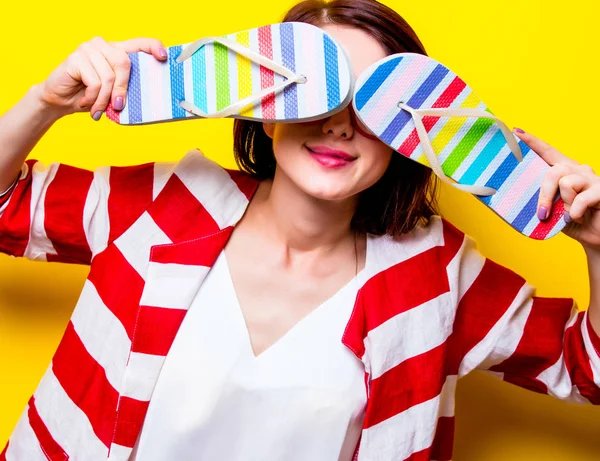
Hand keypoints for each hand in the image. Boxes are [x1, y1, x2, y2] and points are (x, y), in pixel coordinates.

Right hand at [36, 36, 167, 119]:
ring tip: (97, 109)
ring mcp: (88, 49)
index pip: (139, 43)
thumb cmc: (91, 96)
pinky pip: (94, 83)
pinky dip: (92, 98)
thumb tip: (147, 97)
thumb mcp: (113, 94)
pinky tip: (86, 102)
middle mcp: (103, 45)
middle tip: (118, 106)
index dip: (153, 47)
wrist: (61, 101)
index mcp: (116, 51)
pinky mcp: (76, 58)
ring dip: (104, 99)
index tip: (163, 58)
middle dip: (122, 89)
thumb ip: (126, 89)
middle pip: (124, 63)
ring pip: (108, 77)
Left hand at [514, 128, 599, 251]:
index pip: (547, 152)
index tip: (516, 132)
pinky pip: (580, 199)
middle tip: (542, 213)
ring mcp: (591, 178)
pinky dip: (575, 212)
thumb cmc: (572, 222)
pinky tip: (578, 217)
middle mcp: (578, 170)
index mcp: (564, 171)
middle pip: (553, 171)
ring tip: (569, 215)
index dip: (533, 142)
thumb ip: (539, 200)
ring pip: (565, 183)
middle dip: (544, 194)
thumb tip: (516, 198)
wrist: (595, 237)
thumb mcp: (552, 210)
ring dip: (563, 204)